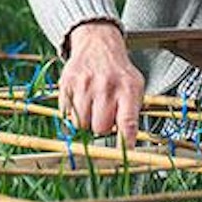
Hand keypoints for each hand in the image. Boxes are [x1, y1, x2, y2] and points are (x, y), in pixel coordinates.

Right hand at [58, 21, 144, 148]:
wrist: (98, 44)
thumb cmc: (118, 72)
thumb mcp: (135, 87)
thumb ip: (133, 114)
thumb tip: (128, 146)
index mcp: (128, 89)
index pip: (128, 124)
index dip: (125, 144)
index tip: (123, 157)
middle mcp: (106, 86)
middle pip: (100, 128)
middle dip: (101, 127)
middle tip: (104, 115)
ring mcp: (85, 85)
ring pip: (81, 124)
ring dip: (86, 121)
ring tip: (92, 106)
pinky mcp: (67, 83)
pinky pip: (66, 114)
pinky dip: (72, 112)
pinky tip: (81, 99)